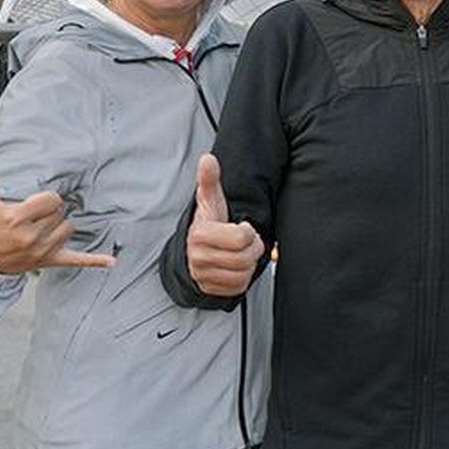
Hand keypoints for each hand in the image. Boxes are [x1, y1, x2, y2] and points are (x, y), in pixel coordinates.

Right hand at [0, 153, 114, 273]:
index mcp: (18, 219)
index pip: (52, 199)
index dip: (44, 199)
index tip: (31, 205)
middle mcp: (32, 236)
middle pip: (61, 212)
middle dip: (49, 212)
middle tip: (31, 220)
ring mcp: (44, 251)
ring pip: (69, 228)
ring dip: (59, 226)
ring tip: (39, 231)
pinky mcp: (53, 262)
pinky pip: (79, 261)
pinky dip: (96, 261)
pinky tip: (112, 262)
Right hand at [186, 154, 264, 296]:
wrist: (195, 251)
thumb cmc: (209, 224)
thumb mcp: (210, 202)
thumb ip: (209, 181)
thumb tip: (208, 159)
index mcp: (199, 235)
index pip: (241, 238)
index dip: (248, 233)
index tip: (242, 228)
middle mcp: (197, 257)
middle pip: (245, 258)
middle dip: (252, 248)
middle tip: (246, 242)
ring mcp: (203, 276)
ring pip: (243, 274)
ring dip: (248, 263)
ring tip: (240, 253)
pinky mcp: (210, 289)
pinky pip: (239, 287)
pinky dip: (243, 278)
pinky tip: (236, 267)